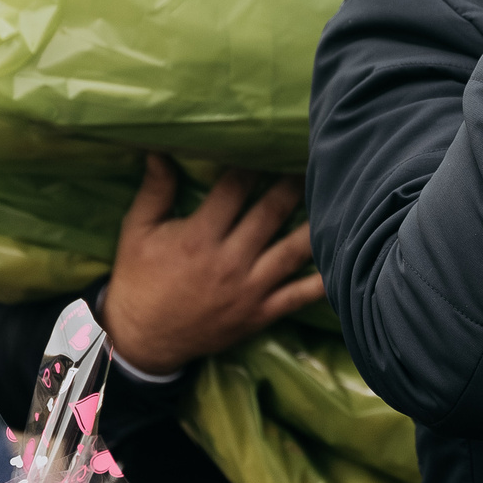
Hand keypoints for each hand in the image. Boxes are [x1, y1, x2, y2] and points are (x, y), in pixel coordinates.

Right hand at [98, 156, 328, 375]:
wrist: (143, 341)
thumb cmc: (139, 280)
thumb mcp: (137, 231)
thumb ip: (155, 191)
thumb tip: (158, 149)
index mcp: (198, 237)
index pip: (234, 189)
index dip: (254, 163)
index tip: (270, 142)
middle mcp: (229, 261)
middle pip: (270, 212)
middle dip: (293, 183)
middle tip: (313, 157)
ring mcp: (249, 289)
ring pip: (292, 251)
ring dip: (316, 222)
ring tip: (339, 196)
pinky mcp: (260, 313)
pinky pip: (299, 296)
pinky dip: (323, 281)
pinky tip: (345, 260)